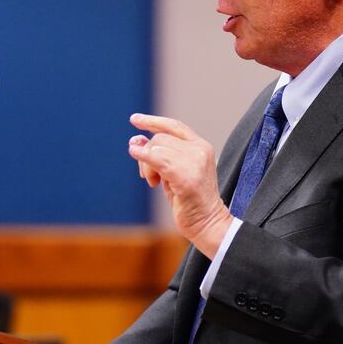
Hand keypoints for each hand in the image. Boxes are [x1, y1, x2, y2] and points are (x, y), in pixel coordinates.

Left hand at [128, 113, 232, 258]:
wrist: (208, 224)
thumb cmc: (189, 201)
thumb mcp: (173, 173)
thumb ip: (159, 156)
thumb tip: (134, 140)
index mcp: (201, 146)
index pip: (174, 126)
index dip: (153, 121)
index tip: (134, 120)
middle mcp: (200, 150)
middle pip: (160, 138)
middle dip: (147, 153)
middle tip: (148, 177)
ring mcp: (195, 162)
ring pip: (156, 147)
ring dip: (146, 165)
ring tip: (153, 182)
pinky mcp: (187, 176)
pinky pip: (157, 159)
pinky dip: (144, 160)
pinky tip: (142, 167)